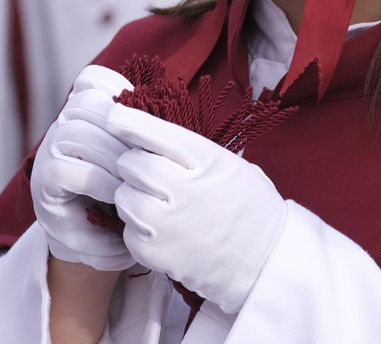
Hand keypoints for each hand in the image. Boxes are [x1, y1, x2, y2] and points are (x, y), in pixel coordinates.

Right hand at [31, 66, 137, 270]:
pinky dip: (95, 179)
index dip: (115, 87)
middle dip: (120, 128)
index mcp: (88, 116)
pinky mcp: (44, 185)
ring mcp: (49, 154)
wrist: (105, 245)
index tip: (143, 108)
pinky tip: (116, 193)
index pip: (91, 80)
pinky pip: (63, 169)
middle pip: (84, 104)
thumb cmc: (130, 196)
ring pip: (73, 132)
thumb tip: (171, 100)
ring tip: (132, 177)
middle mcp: (63, 128)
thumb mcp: (139, 163)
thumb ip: (143, 134)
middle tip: (147, 155)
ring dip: (109, 154)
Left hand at [107, 103, 287, 314]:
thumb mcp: (231, 164)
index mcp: (205, 159)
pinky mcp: (154, 253)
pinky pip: (126, 229)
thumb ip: (190, 149)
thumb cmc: (251, 208)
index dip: (127, 121)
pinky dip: (137, 229)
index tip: (114, 117)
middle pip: (129, 162)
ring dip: (133, 196)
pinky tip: (162, 230)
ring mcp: (166, 223)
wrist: (265, 262)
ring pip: (122, 195)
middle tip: (153, 176)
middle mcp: (182, 187)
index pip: (151, 131)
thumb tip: (146, 135)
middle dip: (135, 165)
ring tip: (159, 205)